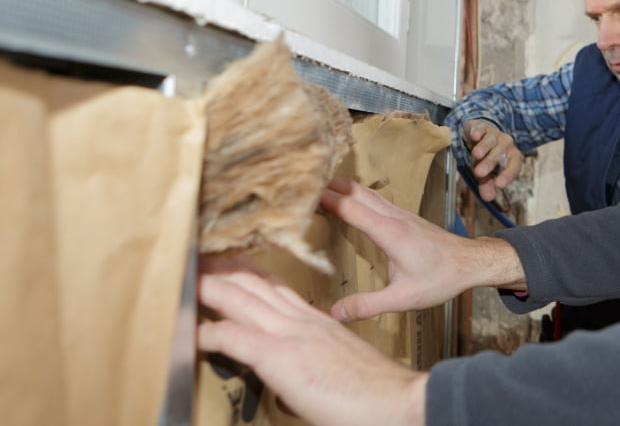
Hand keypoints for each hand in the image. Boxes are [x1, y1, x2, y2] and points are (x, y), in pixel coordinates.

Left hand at [197, 255, 427, 425]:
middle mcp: (302, 321)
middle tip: (197, 255)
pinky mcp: (281, 358)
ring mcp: (291, 335)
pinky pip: (234, 338)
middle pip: (254, 283)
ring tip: (185, 275)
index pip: (276, 287)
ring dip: (208, 285)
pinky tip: (188, 332)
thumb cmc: (373, 393)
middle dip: (221, 267)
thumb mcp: (340, 365)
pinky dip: (207, 332)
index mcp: (317, 322)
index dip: (248, 271)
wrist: (398, 401)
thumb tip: (295, 375)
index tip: (230, 262)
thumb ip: (315, 360)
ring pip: (241, 299)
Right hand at [320, 177, 527, 320]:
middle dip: (326, 184)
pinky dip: (353, 193)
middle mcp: (393, 216)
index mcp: (390, 232)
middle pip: (354, 191)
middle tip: (298, 180)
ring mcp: (399, 213)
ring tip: (313, 184)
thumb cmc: (442, 279)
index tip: (300, 191)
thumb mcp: (405, 299)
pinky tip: (344, 198)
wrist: (471, 263)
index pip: (350, 207)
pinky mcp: (403, 216)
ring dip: (339, 185)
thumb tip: (335, 314)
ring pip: (364, 191)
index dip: (324, 197)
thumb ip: (369, 306)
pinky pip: (373, 198)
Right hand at [462, 119, 522, 200]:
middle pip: (500, 154)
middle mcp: (506, 145)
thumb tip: (488, 198)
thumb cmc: (487, 158)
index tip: (499, 185)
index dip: (507, 175)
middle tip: (479, 173)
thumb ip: (487, 185)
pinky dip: (478, 132)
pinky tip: (475, 136)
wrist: (480, 136)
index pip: (514, 167)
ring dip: (484, 147)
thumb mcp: (487, 174)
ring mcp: (495, 134)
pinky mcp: (482, 127)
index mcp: (511, 158)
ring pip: (491, 141)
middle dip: (490, 162)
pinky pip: (481, 128)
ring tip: (476, 155)